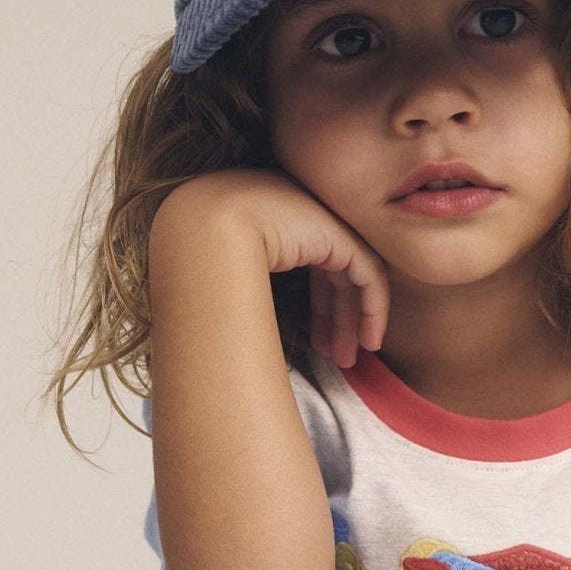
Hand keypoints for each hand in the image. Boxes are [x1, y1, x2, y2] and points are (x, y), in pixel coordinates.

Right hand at [158, 169, 388, 369]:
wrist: (201, 232)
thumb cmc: (197, 261)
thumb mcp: (223, 271)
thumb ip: (244, 282)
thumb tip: (248, 321)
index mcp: (270, 214)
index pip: (306, 262)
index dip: (316, 307)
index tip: (315, 344)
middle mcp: (298, 210)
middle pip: (329, 271)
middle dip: (335, 318)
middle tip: (337, 357)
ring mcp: (319, 217)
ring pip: (351, 275)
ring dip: (352, 321)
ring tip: (347, 359)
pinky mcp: (339, 232)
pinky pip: (367, 274)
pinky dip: (373, 309)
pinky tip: (369, 341)